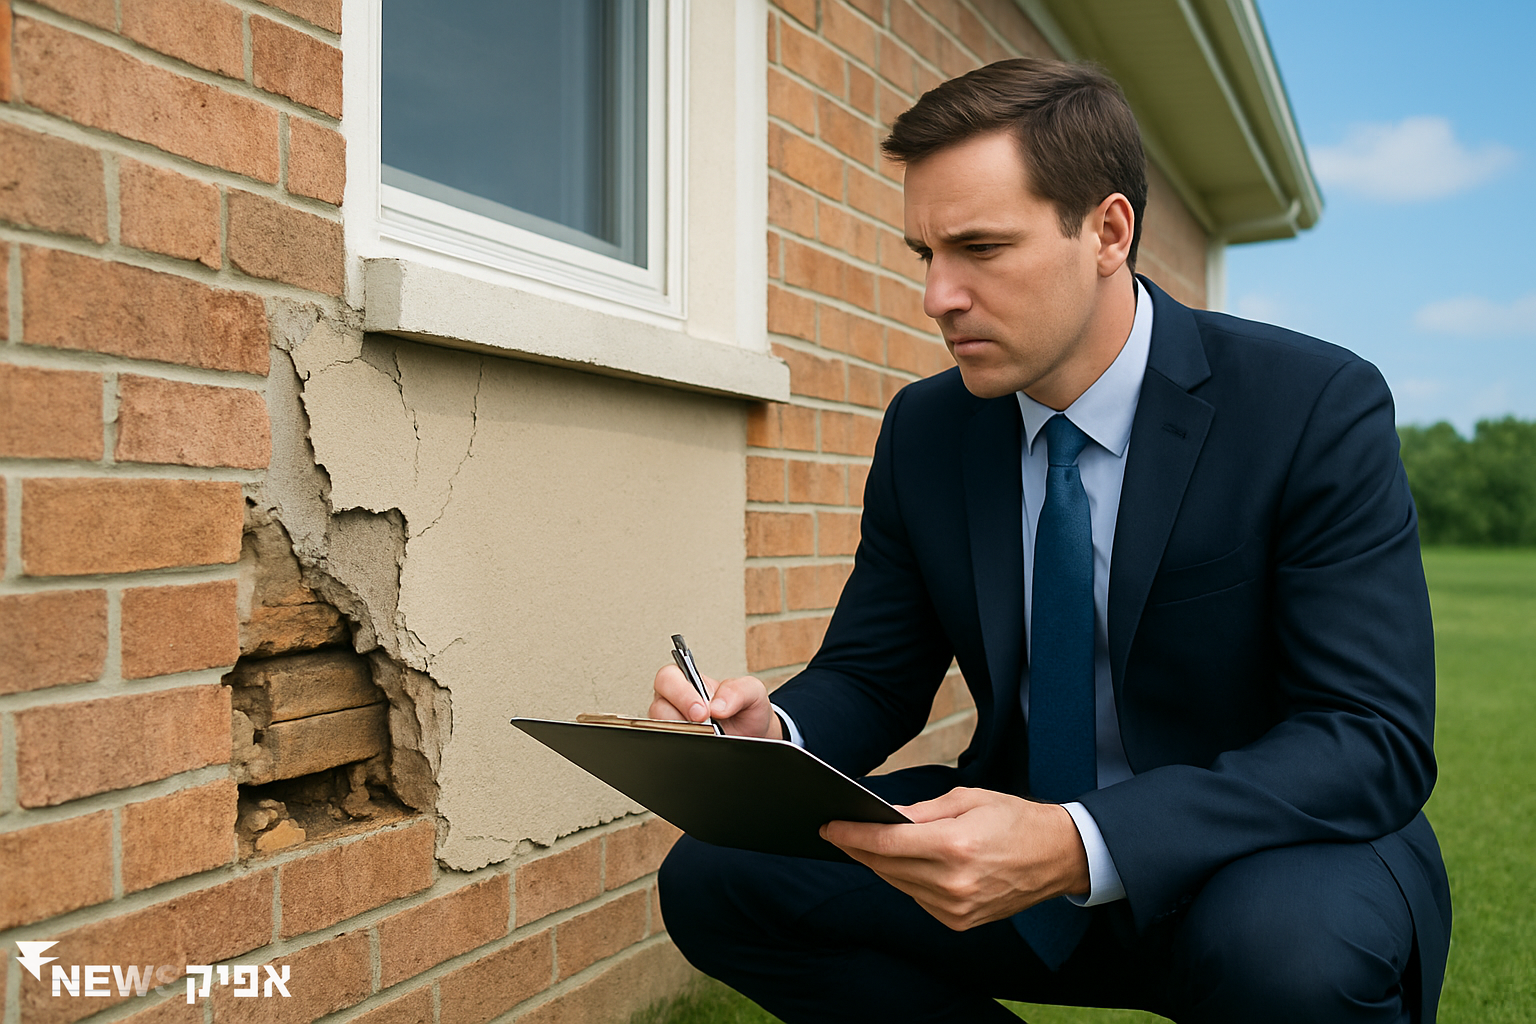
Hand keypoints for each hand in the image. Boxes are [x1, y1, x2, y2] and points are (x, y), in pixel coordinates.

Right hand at [650, 664, 781, 739]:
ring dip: (684, 735)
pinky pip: (668, 747)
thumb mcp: (753, 693)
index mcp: (689, 682)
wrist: (753, 738)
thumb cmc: (746, 711)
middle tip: (705, 726)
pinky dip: (685, 749)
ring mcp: (673, 726)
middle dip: (682, 718)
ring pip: (660, 730)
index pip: (667, 678)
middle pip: (658, 707)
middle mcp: (675, 703)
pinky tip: (702, 746)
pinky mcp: (676, 744)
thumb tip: (717, 705)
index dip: (681, 693)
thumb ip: (738, 690)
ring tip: (708, 736)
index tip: (703, 710)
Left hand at [821, 787, 1089, 930]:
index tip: (830, 826)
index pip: (886, 844)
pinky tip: (902, 864)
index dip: (852, 835)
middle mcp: (952, 882)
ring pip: (899, 884)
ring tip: (864, 845)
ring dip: (880, 865)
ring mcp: (956, 907)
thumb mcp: (967, 799)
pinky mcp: (959, 922)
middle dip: (859, 849)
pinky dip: (906, 881)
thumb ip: (922, 812)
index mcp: (954, 846)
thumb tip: (885, 817)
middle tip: (839, 832)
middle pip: (886, 867)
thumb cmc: (1014, 820)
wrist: (1057, 856)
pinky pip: (918, 899)